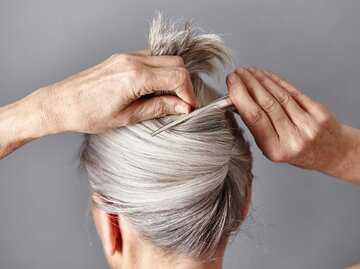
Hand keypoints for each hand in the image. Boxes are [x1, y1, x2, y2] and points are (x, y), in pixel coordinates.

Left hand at [40, 50, 196, 133]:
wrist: (60, 103)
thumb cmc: (88, 113)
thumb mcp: (128, 117)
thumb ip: (159, 108)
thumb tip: (182, 107)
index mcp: (135, 76)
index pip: (177, 77)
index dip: (189, 94)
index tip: (189, 108)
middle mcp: (132, 60)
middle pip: (175, 63)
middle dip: (184, 84)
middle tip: (182, 104)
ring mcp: (126, 56)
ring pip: (164, 59)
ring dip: (172, 77)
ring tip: (168, 98)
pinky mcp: (121, 58)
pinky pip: (150, 59)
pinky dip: (159, 72)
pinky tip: (153, 89)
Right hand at [226, 67, 345, 172]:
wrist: (329, 152)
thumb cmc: (295, 150)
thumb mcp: (270, 146)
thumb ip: (256, 125)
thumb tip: (236, 100)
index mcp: (276, 149)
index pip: (254, 118)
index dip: (241, 97)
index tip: (231, 83)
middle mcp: (293, 138)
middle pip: (266, 104)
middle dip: (249, 84)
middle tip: (237, 73)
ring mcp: (309, 125)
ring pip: (280, 96)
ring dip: (261, 80)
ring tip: (249, 71)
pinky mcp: (319, 113)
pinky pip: (294, 92)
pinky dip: (278, 81)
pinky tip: (266, 75)